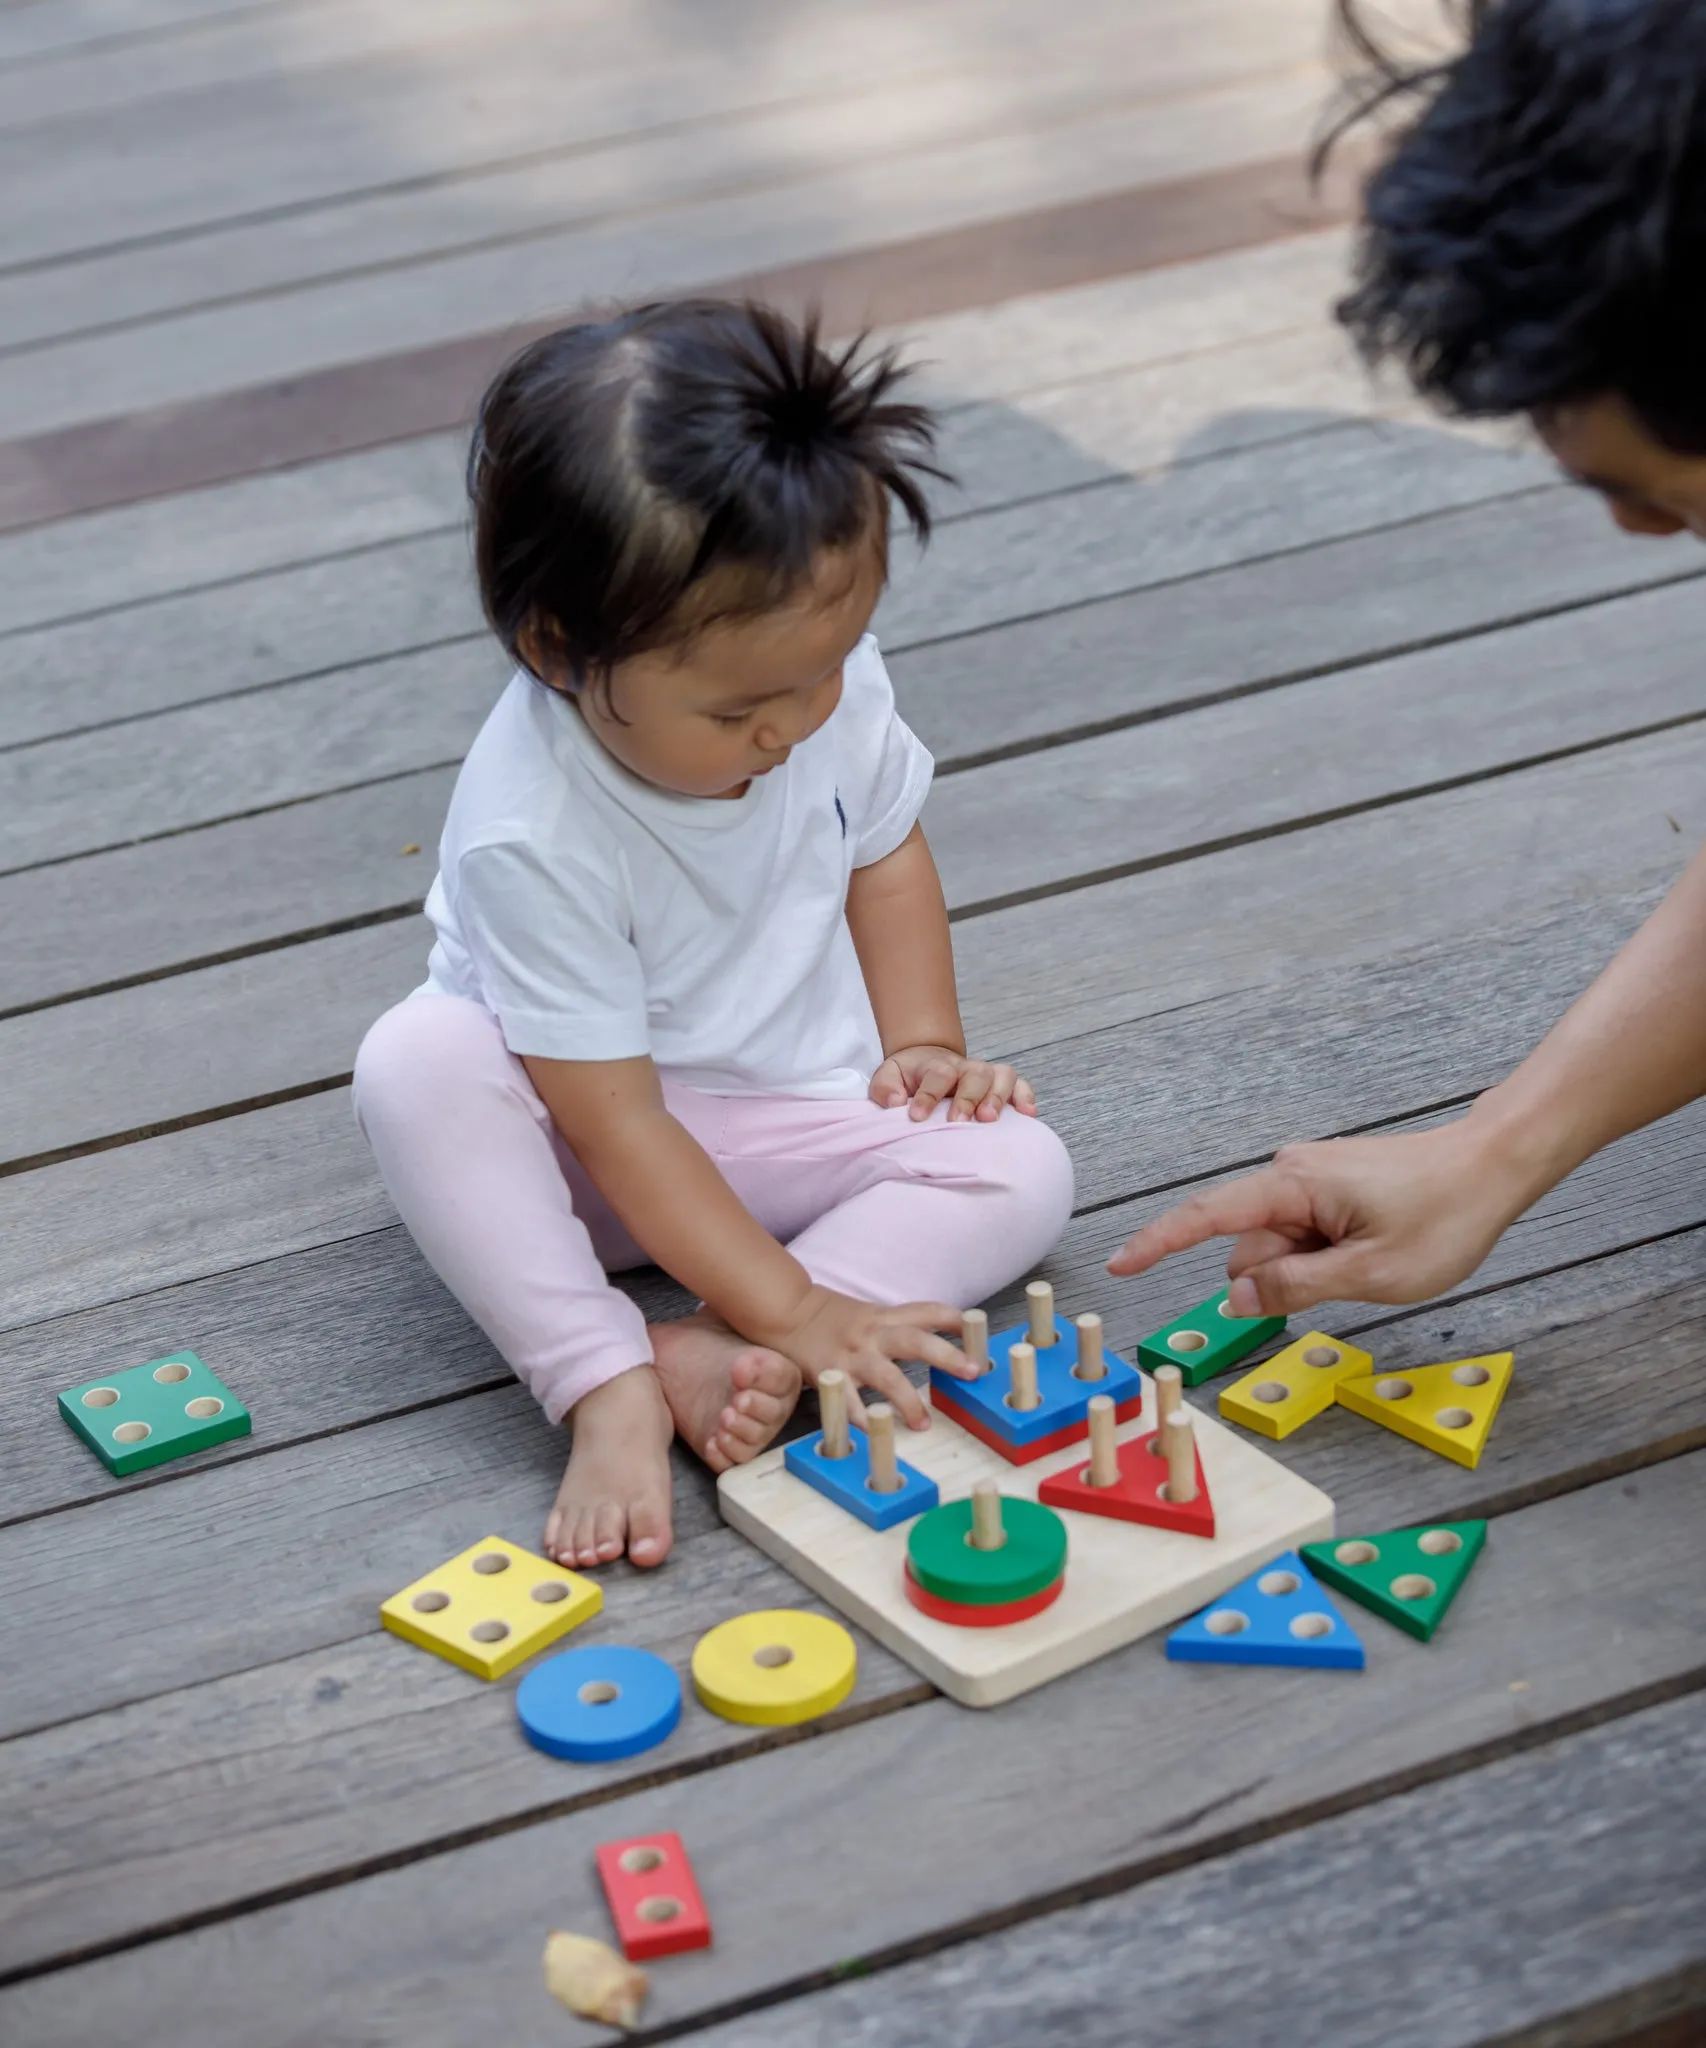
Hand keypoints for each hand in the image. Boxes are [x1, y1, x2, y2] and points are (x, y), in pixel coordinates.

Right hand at [773, 1287, 975, 1428]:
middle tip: (972, 1372)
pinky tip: (874, 1434)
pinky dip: (861, 1420)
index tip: (980, 1329)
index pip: (927, 1311)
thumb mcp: (871, 1314)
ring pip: (886, 1377)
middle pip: (914, 1340)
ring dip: (908, 1401)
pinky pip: (848, 1402)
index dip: (954, 1318)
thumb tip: (943, 1343)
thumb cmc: (835, 1318)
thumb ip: (902, 1326)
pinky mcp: (830, 1375)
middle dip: (946, 1355)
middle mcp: (872, 1334)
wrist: (788, 1312)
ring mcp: (852, 1355)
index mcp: (885, 1317)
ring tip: (923, 1423)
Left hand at [870, 1044, 1038, 1122]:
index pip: (937, 1074)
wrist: (928, 1063)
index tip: (918, 1116)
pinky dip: (1026, 1097)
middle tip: (958, 1121)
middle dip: (968, 1097)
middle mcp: (965, 1068)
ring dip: (998, 1097)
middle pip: (975, 1074)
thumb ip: (885, 1088)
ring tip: (990, 1119)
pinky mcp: (1003, 1085)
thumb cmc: (908, 1079)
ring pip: (1002, 1076)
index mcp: (936, 1065)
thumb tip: (897, 1102)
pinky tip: (1028, 1115)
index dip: (929, 1094)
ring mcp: (986, 1075)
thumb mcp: (887, 1077)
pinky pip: (1021, 1085)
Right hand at [1106, 1121, 1529, 1316]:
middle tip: (1353, 1279)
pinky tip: (1371, 1250)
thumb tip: (1239, 1296)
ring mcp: (1310, 1179)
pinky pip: (1304, 1234)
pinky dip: (1325, 1256)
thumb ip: (1297, 1287)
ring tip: (1373, 1262)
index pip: (1207, 1218)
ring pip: (1280, 1246)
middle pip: (1250, 1247)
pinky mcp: (1327, 1186)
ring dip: (1311, 1270)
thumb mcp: (1373, 1273)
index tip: (1120, 1265)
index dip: (1158, 1244)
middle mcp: (1291, 1172)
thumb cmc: (1446, 1214)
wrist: (1495, 1164)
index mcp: (1293, 1186)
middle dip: (1281, 1280)